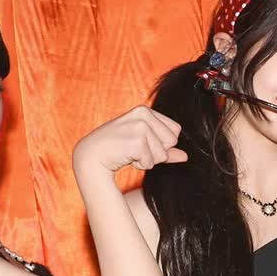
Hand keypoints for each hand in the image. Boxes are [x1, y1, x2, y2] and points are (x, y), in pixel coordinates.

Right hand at [73, 106, 187, 176]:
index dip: (161, 143)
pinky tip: (125, 157)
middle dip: (156, 152)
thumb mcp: (142, 145)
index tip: (140, 142)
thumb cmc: (116, 150)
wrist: (91, 156)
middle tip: (133, 148)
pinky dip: (140, 165)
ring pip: (163, 154)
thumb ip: (165, 149)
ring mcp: (139, 126)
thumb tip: (185, 157)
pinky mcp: (137, 140)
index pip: (175, 131)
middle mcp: (143, 114)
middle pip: (172, 142)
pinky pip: (152, 162)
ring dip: (147, 159)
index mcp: (145, 110)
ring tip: (128, 152)